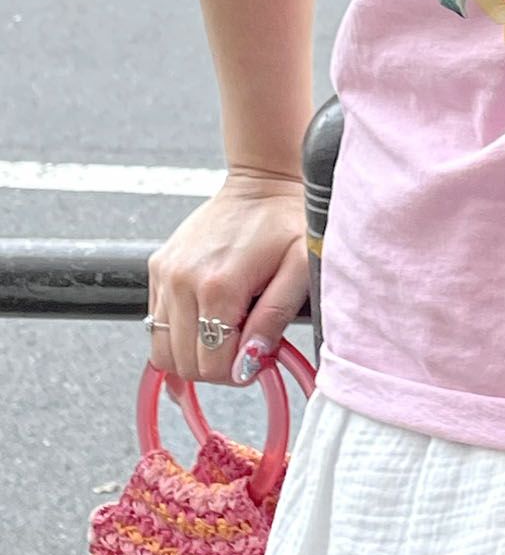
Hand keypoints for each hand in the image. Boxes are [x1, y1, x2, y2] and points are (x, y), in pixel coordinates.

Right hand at [145, 166, 309, 386]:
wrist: (263, 182)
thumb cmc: (287, 223)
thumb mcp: (300, 269)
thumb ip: (274, 319)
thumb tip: (247, 364)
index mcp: (219, 285)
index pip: (211, 365)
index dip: (237, 373)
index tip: (259, 358)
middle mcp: (182, 282)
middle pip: (183, 363)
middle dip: (217, 366)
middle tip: (246, 346)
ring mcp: (165, 274)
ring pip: (161, 350)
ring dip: (193, 354)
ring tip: (227, 332)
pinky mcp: (157, 267)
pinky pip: (155, 322)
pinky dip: (178, 332)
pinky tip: (209, 316)